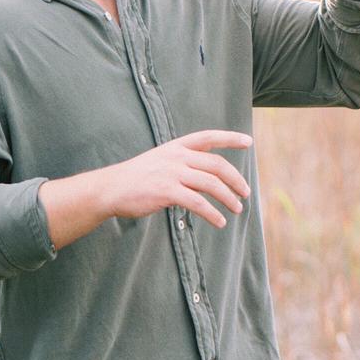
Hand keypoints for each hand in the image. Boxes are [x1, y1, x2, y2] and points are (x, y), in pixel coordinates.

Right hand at [104, 130, 252, 230]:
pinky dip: (213, 214)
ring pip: (211, 184)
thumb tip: (207, 177)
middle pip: (216, 165)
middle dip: (235, 179)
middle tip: (246, 193)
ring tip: (237, 209)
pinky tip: (220, 222)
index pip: (208, 137)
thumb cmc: (136, 178)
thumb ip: (182, 164)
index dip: (230, 138)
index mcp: (176, 146)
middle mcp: (176, 157)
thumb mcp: (160, 161)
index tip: (248, 141)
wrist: (111, 188)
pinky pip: (198, 203)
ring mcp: (172, 173)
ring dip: (228, 198)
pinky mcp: (167, 192)